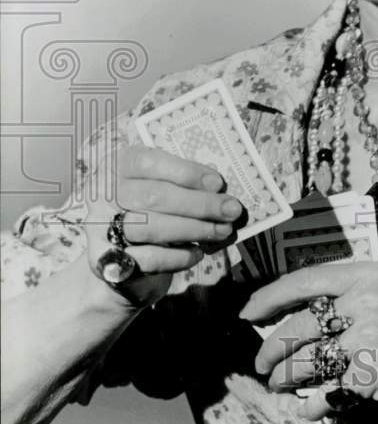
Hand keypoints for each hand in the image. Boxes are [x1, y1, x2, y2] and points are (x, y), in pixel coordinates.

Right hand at [85, 145, 243, 307]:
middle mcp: (103, 195)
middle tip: (231, 210)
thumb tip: (219, 191)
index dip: (186, 172)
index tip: (218, 183)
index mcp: (117, 166)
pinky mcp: (105, 261)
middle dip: (199, 204)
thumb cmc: (150, 211)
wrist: (122, 258)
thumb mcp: (159, 187)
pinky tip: (197, 252)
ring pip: (151, 227)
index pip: (148, 162)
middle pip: (154, 196)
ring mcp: (99, 229)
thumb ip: (180, 183)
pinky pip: (148, 258)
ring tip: (222, 230)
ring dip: (194, 229)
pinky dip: (178, 256)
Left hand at [242, 261, 377, 420]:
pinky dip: (312, 404)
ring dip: (286, 378)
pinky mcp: (373, 373)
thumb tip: (300, 314)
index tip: (249, 312)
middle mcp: (366, 300)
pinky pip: (327, 391)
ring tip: (280, 386)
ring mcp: (369, 337)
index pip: (305, 280)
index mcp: (369, 274)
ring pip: (306, 360)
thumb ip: (353, 296)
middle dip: (272, 348)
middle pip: (298, 325)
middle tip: (263, 364)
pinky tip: (309, 408)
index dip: (270, 297)